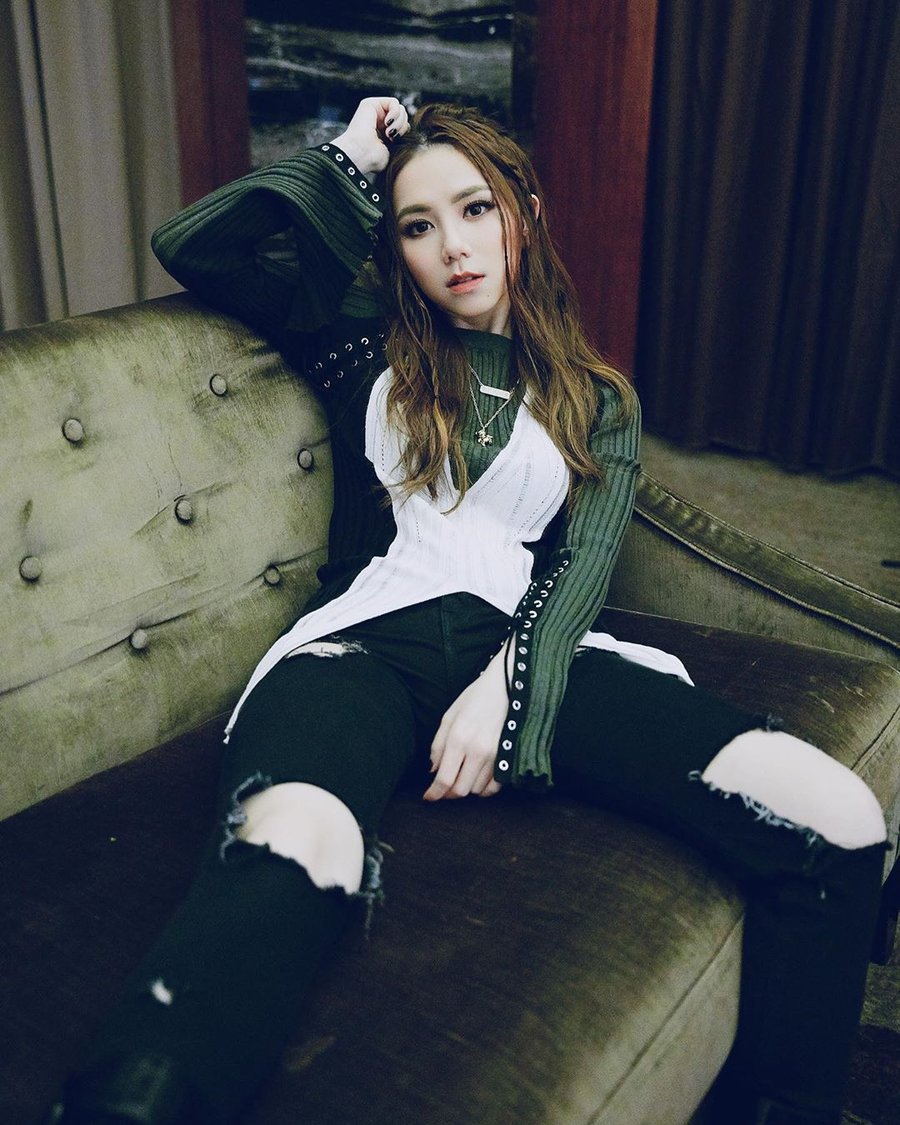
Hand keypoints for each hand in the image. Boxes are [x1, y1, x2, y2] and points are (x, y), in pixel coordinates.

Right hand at [330, 96, 410, 176]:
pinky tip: (387, 123)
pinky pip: (394, 102)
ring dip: (399, 122)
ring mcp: (374, 112)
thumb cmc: (373, 159)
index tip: (395, 142)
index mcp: (382, 133)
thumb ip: (401, 137)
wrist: (361, 155)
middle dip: (402, 127)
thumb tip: (409, 127)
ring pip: (400, 109)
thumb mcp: (392, 150)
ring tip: (389, 132)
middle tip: (392, 137)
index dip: (404, 132)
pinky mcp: (370, 103)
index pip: (403, 125)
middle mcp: (377, 121)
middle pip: (403, 115)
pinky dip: (395, 113)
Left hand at [424, 642, 509, 800]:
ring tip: (461, 776)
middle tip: (443, 788)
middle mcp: (478, 751)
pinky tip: (477, 778)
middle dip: (448, 794)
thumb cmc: (475, 699)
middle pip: (460, 790)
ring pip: (476, 790)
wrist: (509, 687)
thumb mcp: (449, 716)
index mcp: (459, 738)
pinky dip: (483, 789)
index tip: (428, 797)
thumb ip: (438, 745)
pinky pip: (494, 787)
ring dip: (465, 788)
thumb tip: (433, 770)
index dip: (434, 793)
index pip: (444, 779)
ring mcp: (496, 756)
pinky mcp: (509, 758)